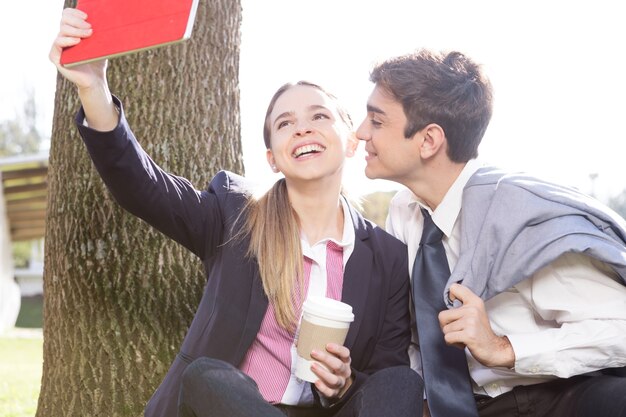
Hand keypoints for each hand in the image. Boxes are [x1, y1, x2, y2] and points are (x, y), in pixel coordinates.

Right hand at [49, 8, 117, 130]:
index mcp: (70, 31)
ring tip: (90, 34)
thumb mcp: (99, 44)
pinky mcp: (55, 57)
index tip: (87, 16)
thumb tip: (110, 20)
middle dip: (78, 21)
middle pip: (64, 20)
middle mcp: (62, 37)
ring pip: (63, 30)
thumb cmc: (97, 61)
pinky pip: (58, 44)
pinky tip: (78, 41)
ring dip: (77, 30)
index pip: (67, 15)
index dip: (75, 13)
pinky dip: (68, 40)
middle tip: (90, 27)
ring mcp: (57, 46)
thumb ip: (99, 32)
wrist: (95, 80)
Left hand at [310, 343, 352, 398]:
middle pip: (338, 365)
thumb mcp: (329, 356)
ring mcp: (340, 382)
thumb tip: (298, 341)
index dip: (338, 349)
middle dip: (326, 358)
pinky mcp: (334, 392)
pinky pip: (330, 392)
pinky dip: (323, 387)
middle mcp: (345, 371)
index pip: (345, 353)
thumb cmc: (330, 365)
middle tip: (313, 352)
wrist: (335, 383)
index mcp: (345, 360)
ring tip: (312, 366)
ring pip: (334, 379)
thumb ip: (319, 349)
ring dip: (323, 372)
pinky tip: (315, 382)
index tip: (327, 345)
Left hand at [438, 284, 514, 367]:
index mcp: (474, 301)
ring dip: (451, 336)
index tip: (456, 307)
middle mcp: (473, 309)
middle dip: (446, 326)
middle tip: (458, 330)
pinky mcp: (469, 335)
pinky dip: (453, 343)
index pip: (454, 288)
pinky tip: (463, 342)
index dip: (450, 297)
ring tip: (463, 336)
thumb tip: (449, 297)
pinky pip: (448, 338)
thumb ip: (463, 303)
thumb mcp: (475, 312)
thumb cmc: (480, 332)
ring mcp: (471, 322)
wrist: (494, 349)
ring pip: (445, 329)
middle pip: (442, 316)